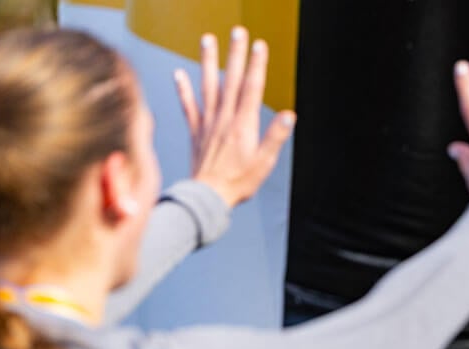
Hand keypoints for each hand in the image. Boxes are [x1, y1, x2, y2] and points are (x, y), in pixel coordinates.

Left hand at [173, 27, 296, 207]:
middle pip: (232, 80)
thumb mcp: (264, 162)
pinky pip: (189, 106)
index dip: (256, 65)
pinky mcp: (196, 131)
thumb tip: (289, 116)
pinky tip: (179, 74)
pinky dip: (183, 89)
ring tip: (208, 40)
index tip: (259, 46)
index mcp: (243, 125)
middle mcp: (224, 119)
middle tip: (237, 32)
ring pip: (209, 86)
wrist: (207, 196)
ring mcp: (208, 123)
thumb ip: (275, 137)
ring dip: (209, 62)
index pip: (252, 88)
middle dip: (236, 54)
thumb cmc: (238, 183)